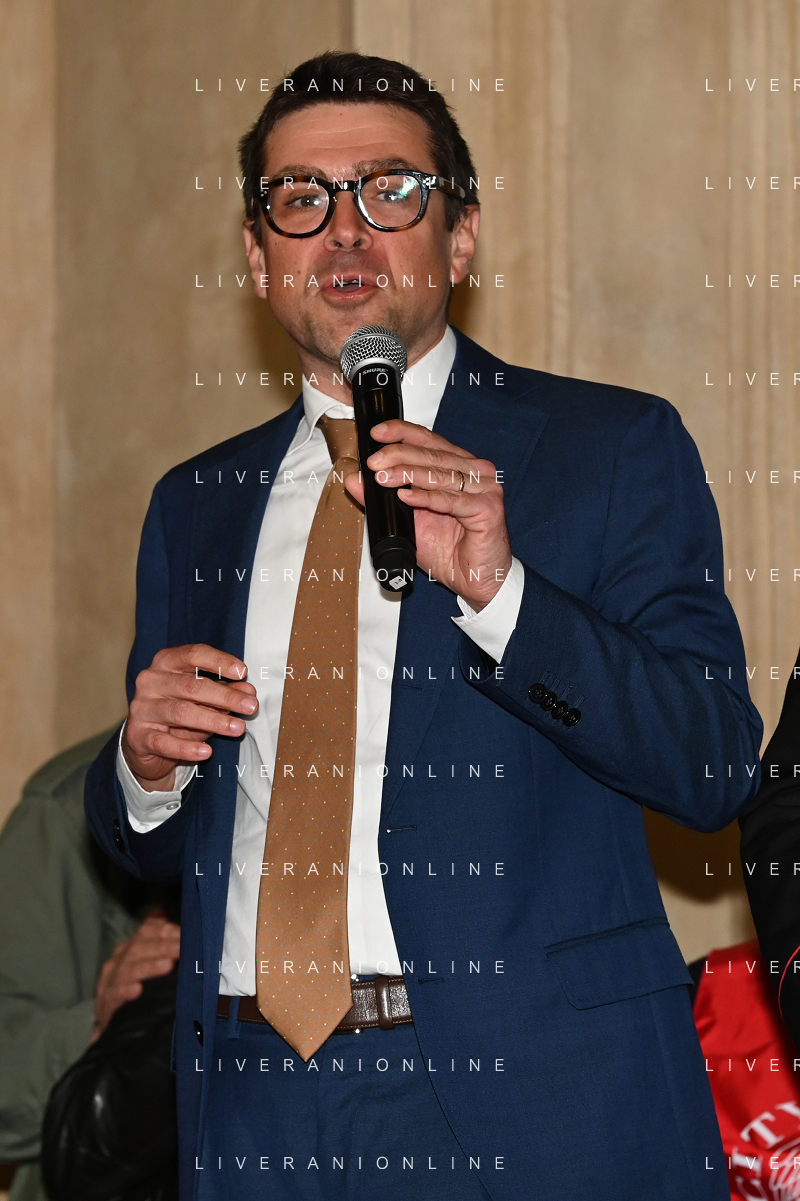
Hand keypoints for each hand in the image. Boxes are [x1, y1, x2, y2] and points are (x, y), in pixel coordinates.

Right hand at [92, 912, 180, 1039]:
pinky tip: (137, 990)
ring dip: (149, 967)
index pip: (146, 931)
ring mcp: (109, 982)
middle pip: (138, 948)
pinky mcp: (105, 1005)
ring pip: (128, 969)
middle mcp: (118, 961)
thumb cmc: (139, 986)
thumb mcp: (151, 961)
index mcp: (131, 947)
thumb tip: (161, 912)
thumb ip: (160, 939)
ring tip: (167, 965)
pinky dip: (125, 992)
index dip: (163, 930)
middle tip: (181, 949)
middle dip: (162, 947)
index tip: (182, 933)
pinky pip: (114, 996)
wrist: (117, 1021)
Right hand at [122, 644, 257, 790]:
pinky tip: (206, 751)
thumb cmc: (179, 713)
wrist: (146, 744)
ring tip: (238, 728)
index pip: (193, 655)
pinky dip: (187, 747)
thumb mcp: (204, 700)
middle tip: (251, 706)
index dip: (219, 661)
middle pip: (191, 685)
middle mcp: (151, 681)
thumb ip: (225, 693)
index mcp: (165, 663)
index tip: (243, 672)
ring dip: (213, 720)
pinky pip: (164, 742)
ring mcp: (142, 708)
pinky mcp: (138, 735)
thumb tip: (248, 691)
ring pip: (181, 712)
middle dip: (225, 696)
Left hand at [345, 420, 511, 609]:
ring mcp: (485, 489)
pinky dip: (426, 497)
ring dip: (407, 474)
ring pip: (440, 474)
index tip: (377, 433)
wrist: (475, 579)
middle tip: (374, 462)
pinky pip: (452, 500)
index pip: (429, 440)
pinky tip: (406, 496)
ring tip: (383, 478)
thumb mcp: (408, 522)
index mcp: (459, 466)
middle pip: (432, 454)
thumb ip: (383, 498)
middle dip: (398, 455)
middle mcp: (476, 472)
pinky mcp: (488, 509)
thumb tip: (354, 480)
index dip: (402, 433)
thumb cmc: (450, 550)